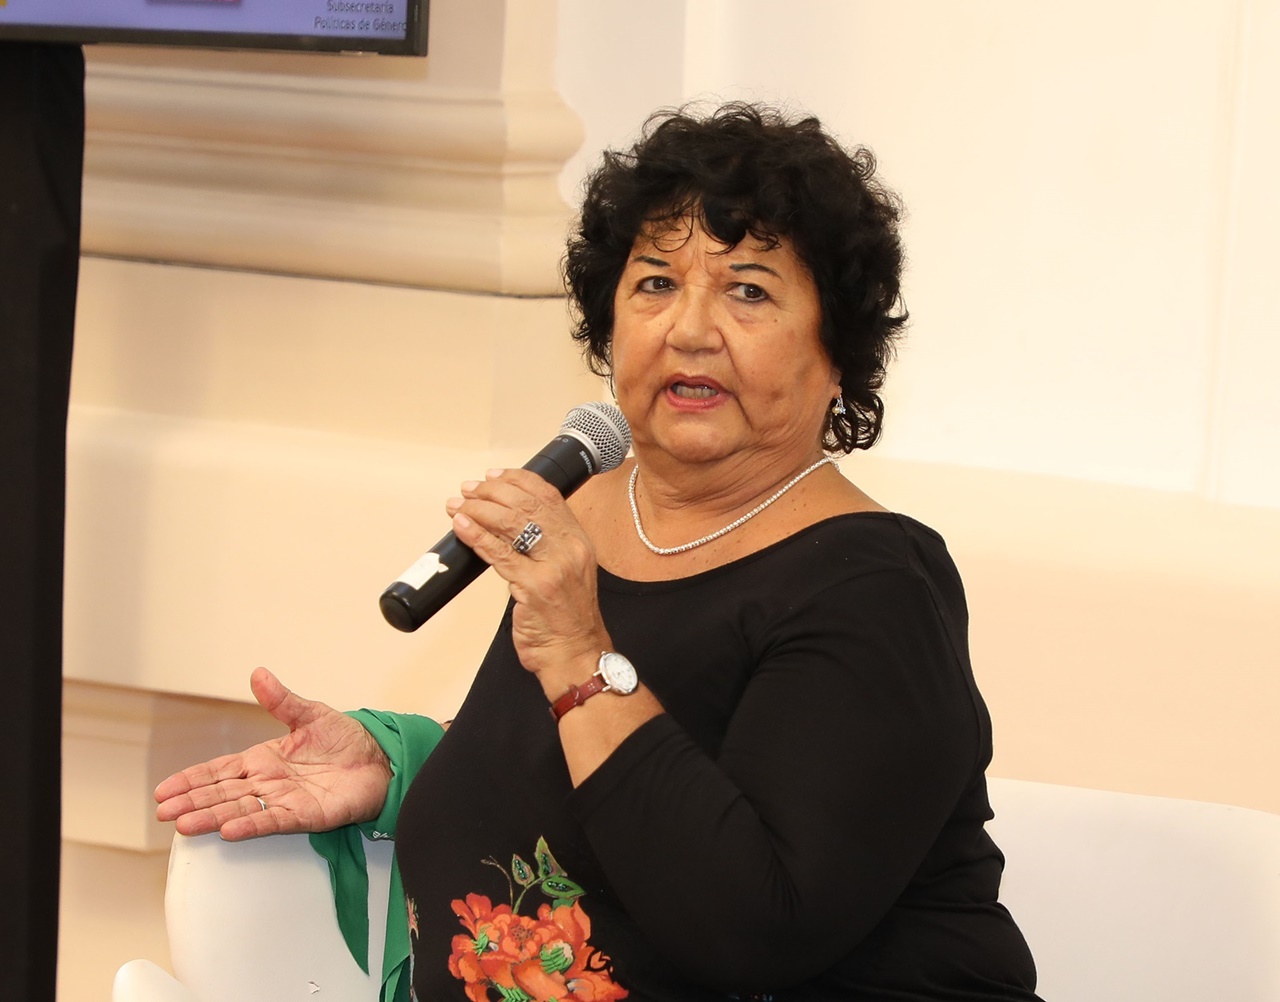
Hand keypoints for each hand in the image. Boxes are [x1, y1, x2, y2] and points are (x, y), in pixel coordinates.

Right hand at [154, 667, 391, 840]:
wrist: (381, 760)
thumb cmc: (347, 741)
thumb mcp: (311, 715)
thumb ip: (282, 700)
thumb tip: (258, 673)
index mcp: (264, 760)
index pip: (219, 771)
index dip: (192, 780)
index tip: (163, 791)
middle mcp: (269, 783)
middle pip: (223, 794)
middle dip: (192, 803)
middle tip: (163, 813)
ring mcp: (285, 800)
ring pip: (241, 810)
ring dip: (212, 817)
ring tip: (183, 825)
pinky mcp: (306, 815)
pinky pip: (274, 821)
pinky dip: (251, 825)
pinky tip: (228, 830)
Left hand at [446, 468, 608, 689]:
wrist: (574, 653)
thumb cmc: (565, 618)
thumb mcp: (565, 571)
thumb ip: (545, 546)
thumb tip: (505, 522)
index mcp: (578, 540)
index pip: (548, 495)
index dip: (517, 479)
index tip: (493, 475)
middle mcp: (570, 548)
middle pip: (527, 504)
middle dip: (491, 491)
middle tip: (468, 490)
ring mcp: (554, 566)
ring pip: (512, 523)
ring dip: (478, 509)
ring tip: (457, 505)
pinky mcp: (534, 586)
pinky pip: (499, 553)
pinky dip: (476, 536)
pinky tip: (461, 527)